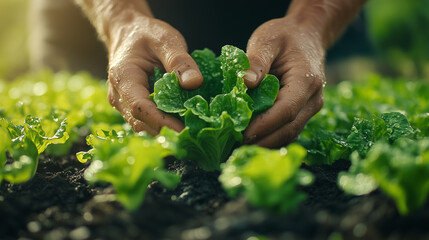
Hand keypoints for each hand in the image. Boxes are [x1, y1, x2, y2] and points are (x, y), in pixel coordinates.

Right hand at [106, 15, 203, 134]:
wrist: (128, 33)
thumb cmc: (146, 34)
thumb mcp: (165, 40)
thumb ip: (180, 60)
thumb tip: (194, 82)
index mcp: (124, 78)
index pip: (140, 108)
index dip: (163, 122)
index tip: (186, 130)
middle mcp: (119, 96)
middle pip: (143, 122)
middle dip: (168, 129)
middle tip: (196, 129)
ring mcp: (124, 104)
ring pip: (145, 126)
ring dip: (167, 128)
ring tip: (191, 125)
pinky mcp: (132, 108)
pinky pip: (148, 122)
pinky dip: (165, 123)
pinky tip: (183, 119)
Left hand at [243, 17, 325, 147]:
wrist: (306, 36)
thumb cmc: (285, 36)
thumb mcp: (267, 39)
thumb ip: (256, 60)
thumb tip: (245, 83)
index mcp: (306, 81)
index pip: (286, 111)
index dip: (264, 126)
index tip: (241, 134)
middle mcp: (313, 99)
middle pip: (288, 129)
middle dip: (262, 141)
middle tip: (234, 149)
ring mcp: (309, 108)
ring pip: (289, 134)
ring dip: (265, 144)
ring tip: (238, 149)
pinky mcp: (302, 113)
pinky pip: (287, 131)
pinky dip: (269, 139)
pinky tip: (249, 142)